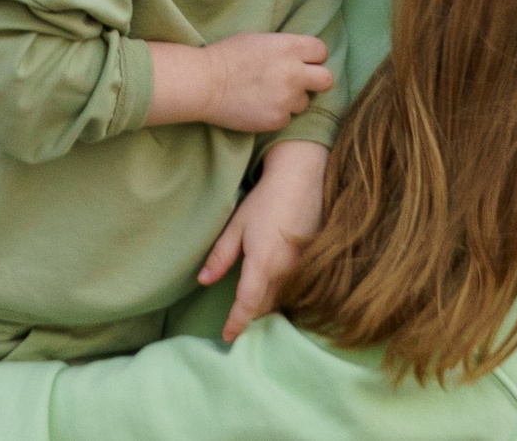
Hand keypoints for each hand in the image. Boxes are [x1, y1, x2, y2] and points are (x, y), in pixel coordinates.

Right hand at [145, 33, 333, 130]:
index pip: (321, 51)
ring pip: (305, 102)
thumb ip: (284, 48)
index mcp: (290, 48)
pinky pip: (286, 117)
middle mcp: (294, 73)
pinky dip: (276, 113)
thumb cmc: (226, 56)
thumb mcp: (259, 39)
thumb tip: (299, 55)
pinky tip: (259, 106)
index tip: (303, 61)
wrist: (204, 84)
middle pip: (326, 79)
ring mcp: (287, 99)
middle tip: (298, 81)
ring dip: (293, 99)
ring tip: (270, 95)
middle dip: (315, 80)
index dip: (313, 57)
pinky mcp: (277, 120)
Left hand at [198, 142, 328, 342]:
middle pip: (266, 306)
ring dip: (268, 308)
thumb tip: (202, 281)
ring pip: (283, 299)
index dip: (236, 323)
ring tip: (254, 313)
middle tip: (237, 326)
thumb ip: (220, 256)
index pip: (248, 305)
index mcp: (262, 264)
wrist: (303, 179)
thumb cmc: (266, 200)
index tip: (227, 337)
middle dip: (252, 318)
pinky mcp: (313, 262)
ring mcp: (303, 268)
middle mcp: (285, 272)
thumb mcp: (237, 226)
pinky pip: (296, 288)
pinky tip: (275, 292)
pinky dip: (283, 295)